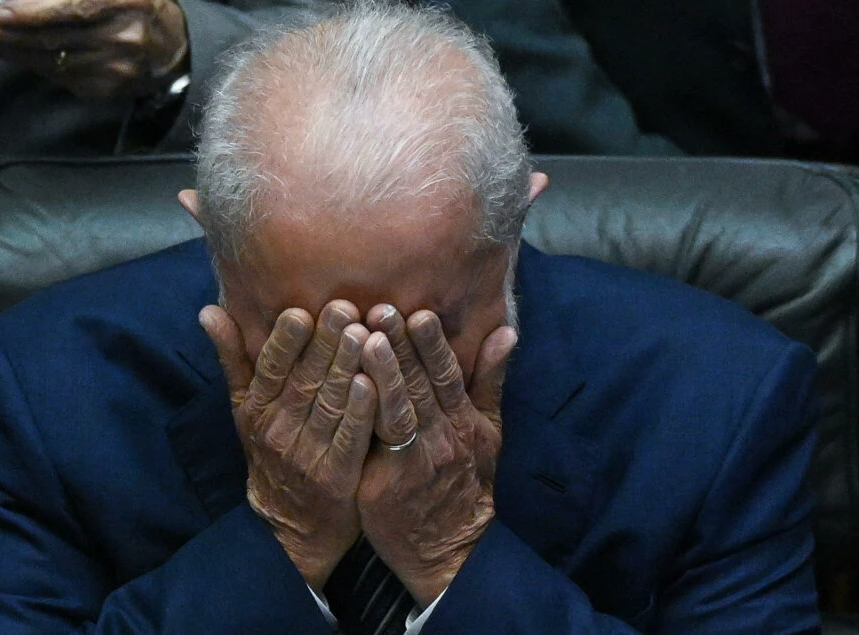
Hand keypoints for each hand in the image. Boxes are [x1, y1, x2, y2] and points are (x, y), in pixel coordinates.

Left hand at [0, 0, 188, 98]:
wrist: (174, 47)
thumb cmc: (136, 2)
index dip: (35, 12)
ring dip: (10, 51)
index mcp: (127, 1)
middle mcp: (123, 38)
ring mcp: (115, 69)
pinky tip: (10, 52)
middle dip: (6, 34)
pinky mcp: (106, 89)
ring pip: (52, 61)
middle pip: (56, 39)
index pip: (76, 8)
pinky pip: (60, 77)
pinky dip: (30, 63)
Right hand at [199, 301, 375, 589]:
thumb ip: (232, 358)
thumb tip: (208, 310)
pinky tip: (374, 384)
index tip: (300, 311)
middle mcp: (279, 431)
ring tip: (365, 334)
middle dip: (325, 343)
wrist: (291, 526)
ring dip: (347, 369)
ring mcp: (308, 455)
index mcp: (257, 409)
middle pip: (304, 381)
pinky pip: (350, 439)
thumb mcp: (244, 408)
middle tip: (344, 308)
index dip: (285, 342)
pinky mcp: (337, 477)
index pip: (270, 369)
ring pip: (329, 404)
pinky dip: (362, 412)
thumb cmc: (271, 451)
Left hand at [357, 306, 516, 607]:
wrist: (449, 549)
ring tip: (365, 338)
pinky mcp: (387, 482)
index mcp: (464, 421)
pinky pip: (375, 441)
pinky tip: (351, 386)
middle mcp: (443, 437)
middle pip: (419, 384)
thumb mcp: (488, 431)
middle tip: (380, 308)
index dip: (433, 343)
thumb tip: (506, 331)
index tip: (419, 311)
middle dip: (399, 344)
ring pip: (398, 408)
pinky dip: (367, 412)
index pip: (448, 374)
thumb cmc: (466, 482)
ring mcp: (415, 460)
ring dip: (382, 371)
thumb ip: (490, 379)